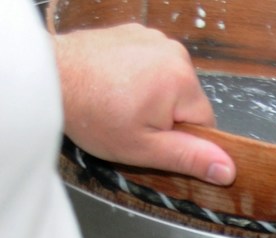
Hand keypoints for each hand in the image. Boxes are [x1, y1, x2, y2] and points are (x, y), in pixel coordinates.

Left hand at [52, 25, 234, 184]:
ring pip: (168, 82)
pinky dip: (136, 76)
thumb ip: (189, 157)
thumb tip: (228, 168)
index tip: (148, 136)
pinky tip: (112, 84)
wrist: (47, 77)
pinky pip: (149, 64)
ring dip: (150, 96)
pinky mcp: (134, 32)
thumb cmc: (90, 112)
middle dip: (163, 115)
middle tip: (128, 120)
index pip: (204, 122)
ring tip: (116, 101)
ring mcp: (152, 37)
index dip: (178, 138)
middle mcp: (173, 51)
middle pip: (186, 100)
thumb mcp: (143, 148)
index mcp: (181, 79)